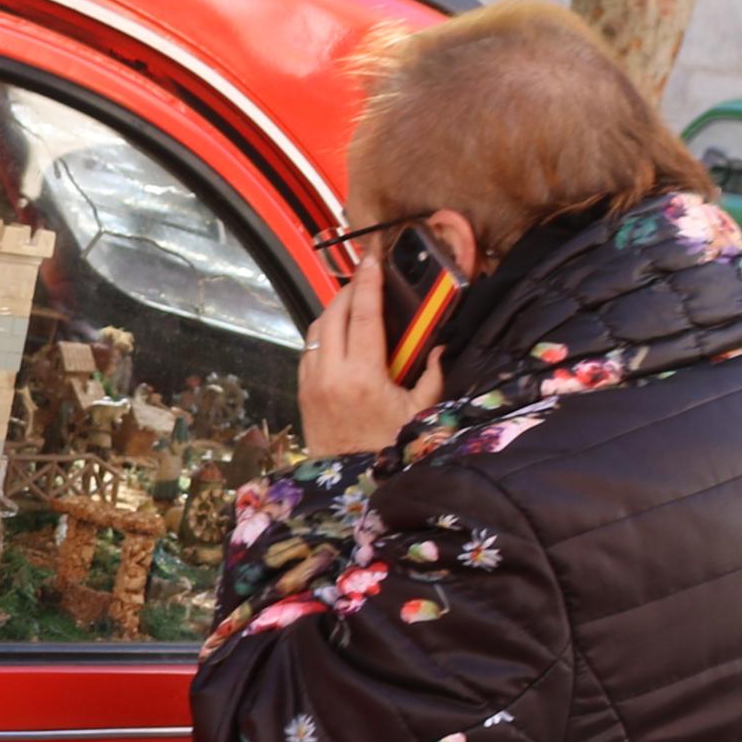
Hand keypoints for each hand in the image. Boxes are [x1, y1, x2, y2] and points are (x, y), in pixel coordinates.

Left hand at [298, 258, 447, 458]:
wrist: (348, 480)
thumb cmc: (387, 446)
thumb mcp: (419, 412)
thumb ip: (432, 376)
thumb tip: (439, 348)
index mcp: (363, 375)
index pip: (363, 315)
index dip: (368, 284)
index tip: (372, 261)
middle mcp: (332, 374)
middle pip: (334, 314)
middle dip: (348, 290)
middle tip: (364, 278)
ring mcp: (312, 381)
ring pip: (316, 329)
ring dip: (333, 310)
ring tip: (352, 302)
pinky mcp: (302, 391)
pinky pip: (308, 350)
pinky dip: (322, 334)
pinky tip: (338, 333)